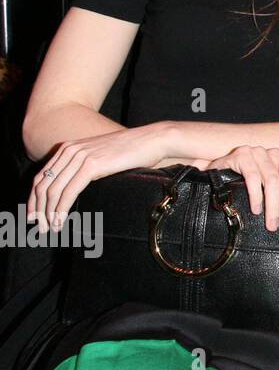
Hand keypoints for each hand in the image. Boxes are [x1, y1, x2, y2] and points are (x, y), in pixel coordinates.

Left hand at [28, 122, 171, 231]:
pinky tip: (61, 221)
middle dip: (38, 209)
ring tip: (50, 229)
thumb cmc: (132, 151)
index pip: (42, 177)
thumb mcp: (101, 157)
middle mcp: (70, 150)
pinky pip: (68, 191)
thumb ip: (85, 167)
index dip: (34, 199)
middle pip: (43, 185)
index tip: (35, 217)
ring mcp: (80, 156)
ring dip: (49, 213)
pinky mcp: (91, 165)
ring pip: (53, 190)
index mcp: (69, 148)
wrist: (153, 140)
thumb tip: (74, 189)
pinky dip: (61, 209)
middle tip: (40, 228)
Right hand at [199, 145, 278, 231]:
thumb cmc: (243, 184)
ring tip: (272, 223)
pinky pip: (254, 177)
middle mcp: (275, 154)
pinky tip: (256, 209)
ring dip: (274, 205)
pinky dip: (257, 196)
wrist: (213, 172)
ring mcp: (259, 153)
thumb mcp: (268, 187)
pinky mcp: (242, 155)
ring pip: (274, 180)